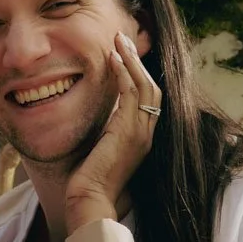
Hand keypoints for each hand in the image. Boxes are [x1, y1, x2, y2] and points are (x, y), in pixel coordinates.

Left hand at [64, 32, 162, 234]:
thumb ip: (106, 131)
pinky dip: (124, 73)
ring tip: (119, 41)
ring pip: (146, 86)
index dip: (139, 75)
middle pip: (152, 88)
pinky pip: (132, 93)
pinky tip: (113, 59)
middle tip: (123, 40)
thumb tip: (99, 117)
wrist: (90, 200)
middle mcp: (147, 134)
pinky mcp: (130, 131)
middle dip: (138, 62)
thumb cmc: (90, 182)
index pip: (148, 99)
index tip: (124, 56)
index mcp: (142, 138)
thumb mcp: (101, 149)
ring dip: (132, 61)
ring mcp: (142, 132)